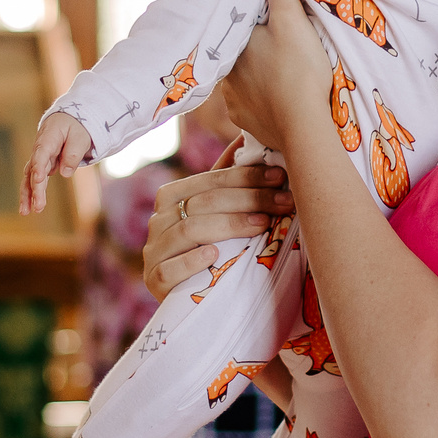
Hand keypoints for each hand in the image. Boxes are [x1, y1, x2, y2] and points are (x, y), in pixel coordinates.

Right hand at [22, 112, 91, 214]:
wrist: (66, 119)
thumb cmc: (75, 126)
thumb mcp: (81, 136)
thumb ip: (73, 153)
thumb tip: (65, 173)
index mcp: (49, 137)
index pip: (42, 153)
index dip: (39, 166)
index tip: (39, 179)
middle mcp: (40, 149)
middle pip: (34, 169)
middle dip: (35, 188)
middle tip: (37, 206)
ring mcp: (40, 158)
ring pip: (31, 177)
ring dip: (28, 194)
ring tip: (25, 212)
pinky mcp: (43, 165)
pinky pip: (36, 180)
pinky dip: (33, 192)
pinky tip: (30, 207)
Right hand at [141, 161, 294, 299]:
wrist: (196, 301)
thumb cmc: (213, 248)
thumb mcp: (220, 213)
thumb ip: (228, 181)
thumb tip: (248, 136)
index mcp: (172, 196)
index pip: (211, 180)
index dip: (247, 177)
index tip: (281, 178)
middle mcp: (158, 220)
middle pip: (203, 202)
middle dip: (248, 199)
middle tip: (284, 202)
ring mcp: (153, 252)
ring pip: (189, 230)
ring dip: (229, 226)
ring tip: (262, 225)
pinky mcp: (153, 281)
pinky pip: (169, 269)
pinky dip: (192, 261)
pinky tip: (215, 256)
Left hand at [212, 0, 332, 151]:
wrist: (304, 126)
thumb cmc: (299, 68)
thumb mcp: (291, 17)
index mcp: (234, 45)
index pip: (238, 24)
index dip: (252, 17)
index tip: (267, 15)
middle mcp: (225, 74)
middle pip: (239, 52)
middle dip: (254, 47)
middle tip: (276, 45)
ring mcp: (233, 101)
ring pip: (242, 79)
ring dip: (256, 75)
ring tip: (279, 72)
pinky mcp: (244, 122)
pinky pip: (250, 105)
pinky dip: (261, 100)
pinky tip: (276, 97)